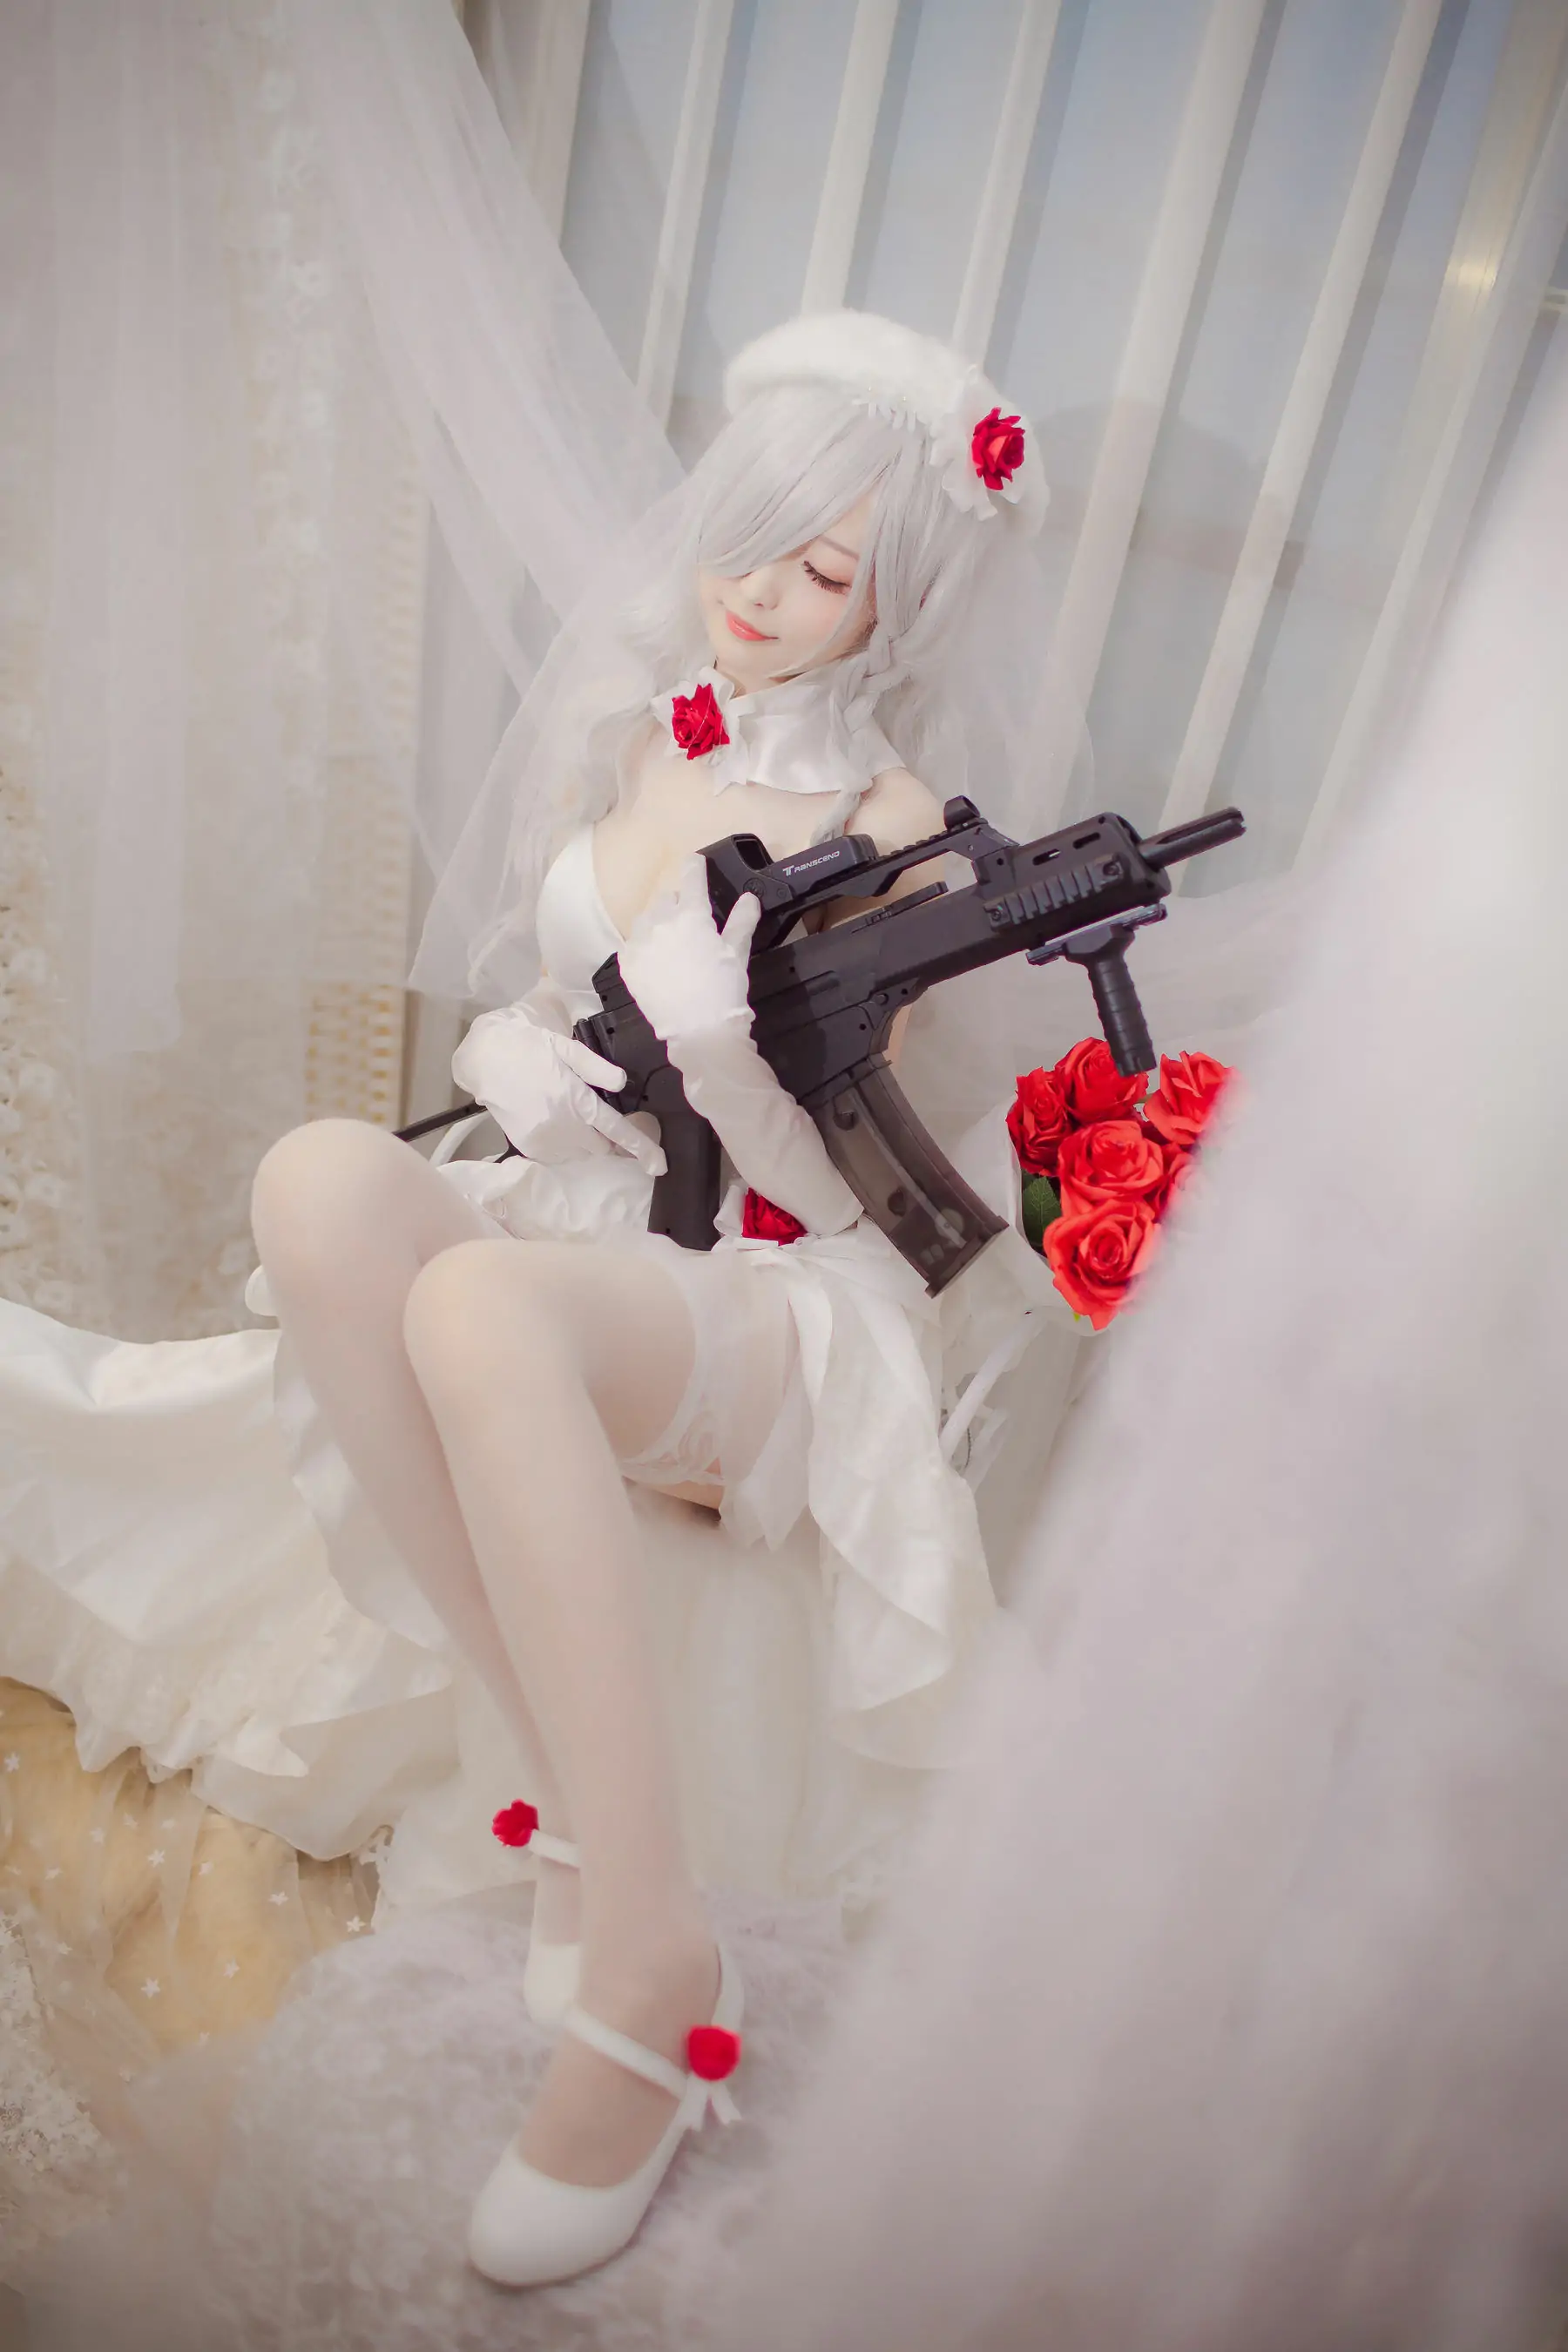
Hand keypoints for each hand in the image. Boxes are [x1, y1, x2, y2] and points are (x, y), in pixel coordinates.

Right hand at [451, 1004, 665, 1174]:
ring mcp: (544, 1141)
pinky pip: (558, 1155)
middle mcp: (563, 1127)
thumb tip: (621, 1083)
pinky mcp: (529, 1147)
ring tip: (565, 1112)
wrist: (484, 1061)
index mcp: (577, 1101)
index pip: (617, 1131)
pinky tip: (550, 1120)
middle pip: (600, 1147)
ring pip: (579, 1153)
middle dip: (604, 1136)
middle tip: (593, 1115)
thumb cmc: (528, 1048)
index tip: (659, 1165)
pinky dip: (562, 1144)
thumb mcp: (564, 1047)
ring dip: (582, 1140)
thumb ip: (595, 1068)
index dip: (642, 1148)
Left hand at [617, 858, 760, 1044]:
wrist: (698, 1030)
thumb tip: (749, 897)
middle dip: (678, 903)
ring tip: (669, 941)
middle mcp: (662, 921)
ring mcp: (640, 942)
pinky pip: (632, 943)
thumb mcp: (737, 953)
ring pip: (646, 918)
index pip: (691, 877)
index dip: (694, 866)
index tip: (695, 862)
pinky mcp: (627, 964)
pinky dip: (643, 945)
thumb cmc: (723, 989)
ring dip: (657, 922)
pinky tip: (655, 959)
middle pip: (667, 897)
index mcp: (692, 914)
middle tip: (689, 922)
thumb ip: (741, 921)